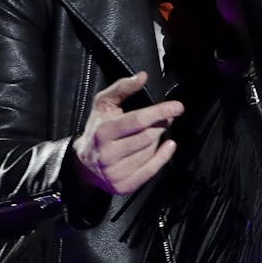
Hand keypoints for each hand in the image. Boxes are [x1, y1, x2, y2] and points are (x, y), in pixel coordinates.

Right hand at [71, 71, 182, 194]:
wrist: (84, 165)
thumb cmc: (98, 129)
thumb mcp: (104, 104)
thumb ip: (122, 88)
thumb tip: (143, 76)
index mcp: (102, 132)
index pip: (137, 121)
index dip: (159, 112)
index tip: (177, 107)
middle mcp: (107, 154)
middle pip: (147, 137)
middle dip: (161, 125)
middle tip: (166, 118)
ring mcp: (115, 173)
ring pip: (150, 152)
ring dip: (157, 140)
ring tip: (153, 133)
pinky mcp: (123, 186)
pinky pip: (151, 171)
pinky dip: (163, 157)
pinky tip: (169, 146)